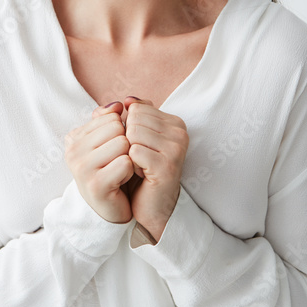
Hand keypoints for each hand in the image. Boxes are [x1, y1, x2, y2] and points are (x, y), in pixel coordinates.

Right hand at [64, 102, 134, 223]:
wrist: (110, 209)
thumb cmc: (112, 171)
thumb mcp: (109, 141)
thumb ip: (111, 118)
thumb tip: (118, 104)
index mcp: (74, 138)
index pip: (110, 117)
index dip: (120, 132)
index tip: (113, 150)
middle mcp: (73, 151)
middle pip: (117, 128)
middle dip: (126, 143)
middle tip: (118, 162)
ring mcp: (81, 168)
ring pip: (123, 143)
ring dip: (129, 157)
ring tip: (119, 171)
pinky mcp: (96, 185)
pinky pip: (126, 162)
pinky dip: (130, 171)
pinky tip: (122, 181)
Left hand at [120, 97, 188, 241]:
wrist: (150, 206)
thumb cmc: (140, 170)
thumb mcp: (134, 138)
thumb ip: (129, 115)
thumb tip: (127, 99)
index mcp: (174, 122)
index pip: (137, 108)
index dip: (129, 129)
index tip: (140, 147)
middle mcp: (180, 132)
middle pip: (134, 119)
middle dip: (128, 140)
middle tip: (139, 159)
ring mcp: (176, 149)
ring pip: (132, 133)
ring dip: (128, 153)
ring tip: (140, 166)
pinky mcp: (168, 166)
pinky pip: (133, 152)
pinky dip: (130, 164)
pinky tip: (140, 175)